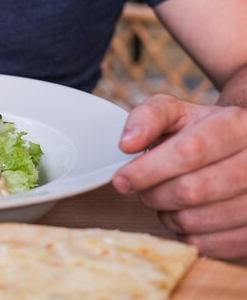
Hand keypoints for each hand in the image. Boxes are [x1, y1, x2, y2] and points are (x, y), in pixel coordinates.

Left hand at [112, 94, 246, 258]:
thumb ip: (146, 118)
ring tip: (166, 198)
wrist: (236, 149)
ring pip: (197, 220)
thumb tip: (127, 143)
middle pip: (191, 190)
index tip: (122, 180)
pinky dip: (185, 234)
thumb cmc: (200, 131)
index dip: (149, 169)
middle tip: (144, 189)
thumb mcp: (174, 112)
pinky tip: (186, 214)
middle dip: (154, 194)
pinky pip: (208, 244)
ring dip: (168, 215)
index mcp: (236, 126)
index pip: (190, 151)